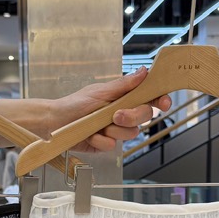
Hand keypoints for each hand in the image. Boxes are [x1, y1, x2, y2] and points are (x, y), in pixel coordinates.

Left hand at [51, 67, 170, 152]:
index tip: (163, 102)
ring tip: (97, 125)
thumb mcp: (100, 91)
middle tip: (116, 115)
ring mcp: (116, 130)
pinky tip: (90, 135)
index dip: (160, 100)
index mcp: (124, 98)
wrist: (55, 123)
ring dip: (113, 130)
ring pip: (130, 133)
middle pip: (144, 117)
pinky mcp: (106, 144)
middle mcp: (123, 113)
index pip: (149, 98)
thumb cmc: (75, 104)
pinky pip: (112, 146)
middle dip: (132, 116)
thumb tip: (144, 72)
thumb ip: (124, 85)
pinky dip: (99, 140)